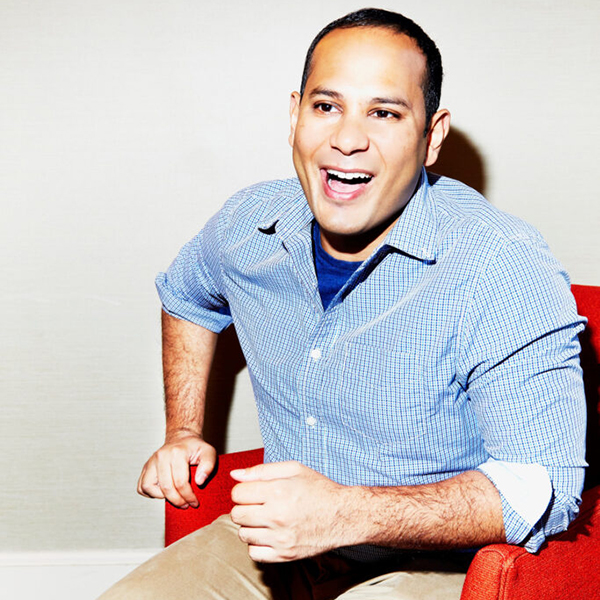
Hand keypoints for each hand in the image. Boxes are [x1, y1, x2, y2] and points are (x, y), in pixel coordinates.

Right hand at [137, 430, 216, 508]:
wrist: (182, 439)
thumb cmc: (195, 447)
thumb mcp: (209, 452)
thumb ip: (208, 466)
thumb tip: (199, 482)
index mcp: (177, 452)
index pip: (180, 482)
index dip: (188, 496)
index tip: (194, 502)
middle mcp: (161, 456)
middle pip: (166, 487)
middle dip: (177, 500)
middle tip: (186, 504)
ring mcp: (151, 461)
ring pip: (148, 487)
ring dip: (161, 497)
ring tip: (174, 497)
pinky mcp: (145, 467)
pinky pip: (141, 486)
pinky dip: (150, 493)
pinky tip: (163, 493)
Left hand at [230, 461, 348, 561]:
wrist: (344, 515)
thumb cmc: (319, 489)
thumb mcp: (294, 469)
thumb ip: (261, 470)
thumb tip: (235, 474)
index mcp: (277, 492)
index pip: (237, 494)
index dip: (243, 490)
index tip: (253, 491)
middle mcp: (277, 516)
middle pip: (237, 515)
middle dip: (243, 507)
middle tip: (257, 505)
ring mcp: (280, 538)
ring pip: (243, 534)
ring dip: (250, 526)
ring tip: (265, 519)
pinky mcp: (285, 555)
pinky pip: (254, 553)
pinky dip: (256, 545)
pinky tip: (268, 534)